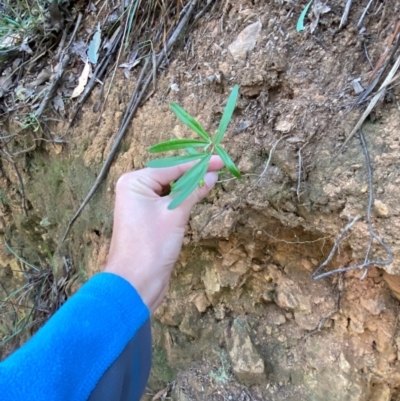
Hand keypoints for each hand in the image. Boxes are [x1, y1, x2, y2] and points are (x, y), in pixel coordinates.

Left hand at [104, 156, 223, 312]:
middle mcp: (134, 189)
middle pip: (169, 176)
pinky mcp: (147, 218)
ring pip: (169, 189)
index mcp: (135, 182)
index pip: (172, 167)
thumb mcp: (176, 214)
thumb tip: (213, 175)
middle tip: (218, 170)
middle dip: (193, 174)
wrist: (136, 283)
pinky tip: (197, 196)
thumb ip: (194, 191)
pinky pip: (167, 202)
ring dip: (188, 187)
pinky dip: (182, 200)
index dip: (198, 164)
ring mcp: (139, 204)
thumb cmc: (152, 245)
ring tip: (211, 181)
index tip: (219, 160)